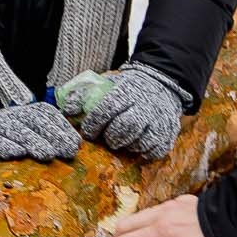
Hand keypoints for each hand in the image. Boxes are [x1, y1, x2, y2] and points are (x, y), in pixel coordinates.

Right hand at [0, 101, 81, 178]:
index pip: (46, 113)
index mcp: (24, 113)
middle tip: (67, 151)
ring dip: (33, 141)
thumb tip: (77, 146)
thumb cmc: (9, 152)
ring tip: (48, 154)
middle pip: (32, 120)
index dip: (62, 127)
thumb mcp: (31, 143)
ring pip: (14, 129)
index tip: (76, 144)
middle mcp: (10, 115)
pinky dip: (5, 146)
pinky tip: (18, 153)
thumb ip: (51, 141)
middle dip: (53, 135)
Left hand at [58, 66, 182, 160]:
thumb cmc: (128, 89)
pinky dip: (143, 152)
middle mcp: (145, 105)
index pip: (108, 108)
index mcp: (127, 90)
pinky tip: (136, 144)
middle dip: (112, 137)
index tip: (88, 131)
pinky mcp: (169, 133)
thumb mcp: (107, 83)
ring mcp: (160, 120)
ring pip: (142, 141)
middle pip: (127, 126)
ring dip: (127, 145)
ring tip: (122, 140)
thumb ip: (84, 95)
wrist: (162, 86)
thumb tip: (67, 110)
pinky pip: (155, 151)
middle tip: (107, 139)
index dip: (94, 123)